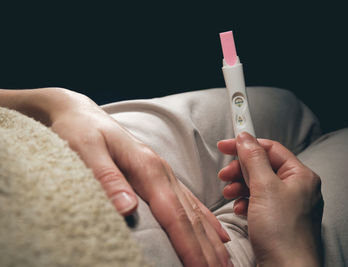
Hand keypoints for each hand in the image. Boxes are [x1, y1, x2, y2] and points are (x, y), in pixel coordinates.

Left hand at [0, 88, 230, 265]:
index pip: (174, 214)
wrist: (82, 114)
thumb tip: (127, 208)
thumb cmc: (82, 131)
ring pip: (195, 212)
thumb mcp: (86, 150)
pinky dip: (206, 221)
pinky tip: (217, 234)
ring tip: (225, 263)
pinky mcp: (161, 177)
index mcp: (148, 169)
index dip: (190, 246)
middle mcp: (163, 173)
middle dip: (207, 250)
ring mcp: (165, 175)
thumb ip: (108, 178)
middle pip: (191, 217)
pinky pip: (190, 203)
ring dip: (211, 240)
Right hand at [218, 132, 322, 266]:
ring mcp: (288, 206)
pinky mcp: (279, 221)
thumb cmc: (283, 233)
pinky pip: (259, 203)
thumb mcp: (264, 188)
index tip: (225, 145)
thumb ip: (253, 159)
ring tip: (229, 194)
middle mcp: (297, 189)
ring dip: (241, 186)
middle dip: (241, 170)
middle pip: (263, 167)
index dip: (247, 145)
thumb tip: (245, 137)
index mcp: (301, 176)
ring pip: (259, 185)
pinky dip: (246, 202)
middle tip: (224, 175)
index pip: (271, 149)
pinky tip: (240, 209)